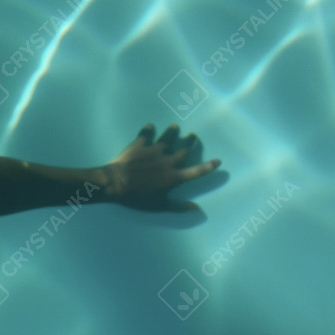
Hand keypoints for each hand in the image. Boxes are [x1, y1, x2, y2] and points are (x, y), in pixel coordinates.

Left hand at [101, 123, 220, 211]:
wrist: (116, 183)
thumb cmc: (137, 197)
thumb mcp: (159, 205)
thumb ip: (178, 206)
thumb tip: (197, 208)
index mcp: (173, 177)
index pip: (195, 172)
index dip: (208, 167)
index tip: (218, 161)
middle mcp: (167, 161)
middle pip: (183, 150)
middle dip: (189, 143)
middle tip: (193, 136)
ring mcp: (153, 151)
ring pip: (166, 139)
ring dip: (172, 132)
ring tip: (175, 126)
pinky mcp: (139, 145)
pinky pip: (145, 135)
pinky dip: (147, 130)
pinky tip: (149, 126)